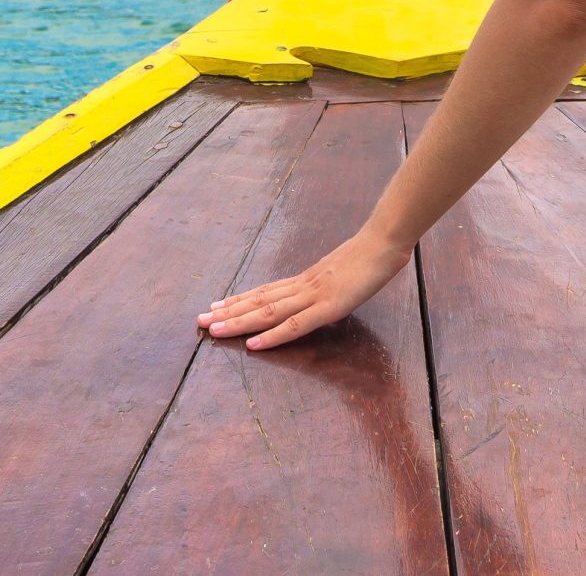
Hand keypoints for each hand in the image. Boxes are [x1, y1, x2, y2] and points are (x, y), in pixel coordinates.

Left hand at [197, 226, 410, 350]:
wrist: (386, 241)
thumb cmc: (371, 256)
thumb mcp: (344, 272)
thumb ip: (329, 283)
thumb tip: (323, 292)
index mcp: (306, 279)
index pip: (266, 291)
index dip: (240, 299)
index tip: (216, 306)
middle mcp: (303, 286)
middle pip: (258, 300)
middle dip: (228, 312)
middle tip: (200, 321)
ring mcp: (313, 295)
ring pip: (268, 311)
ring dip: (238, 321)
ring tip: (213, 329)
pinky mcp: (328, 306)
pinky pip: (295, 324)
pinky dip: (272, 335)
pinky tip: (253, 344)